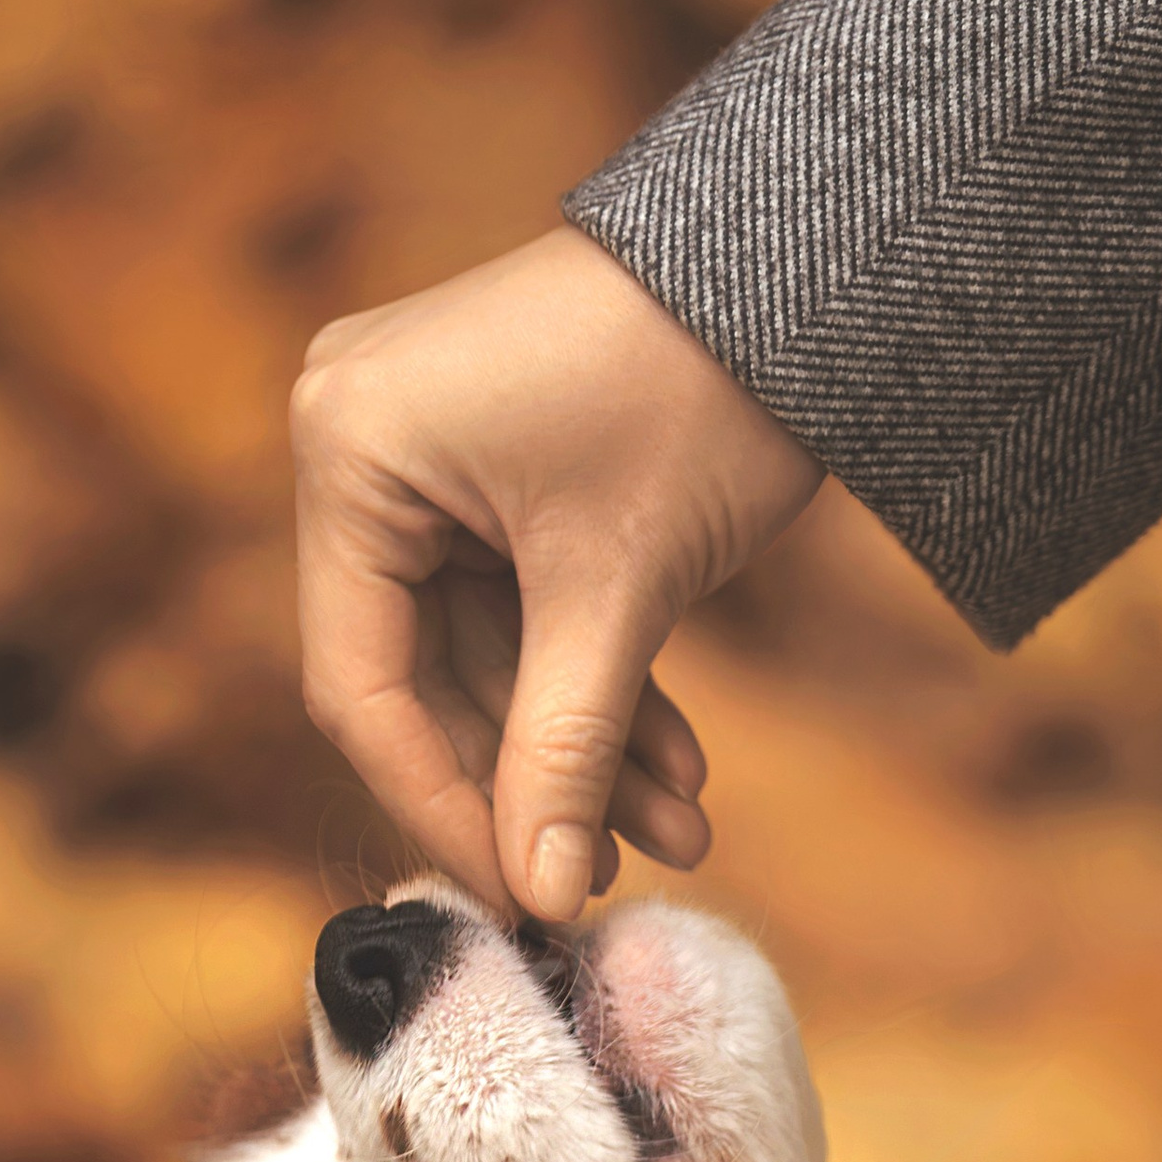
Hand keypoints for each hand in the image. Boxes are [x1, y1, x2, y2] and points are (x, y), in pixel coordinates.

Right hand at [292, 225, 821, 920]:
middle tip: (613, 878)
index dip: (444, 806)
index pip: (362, 683)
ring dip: (587, 743)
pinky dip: (603, 677)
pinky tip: (680, 767)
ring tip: (683, 832)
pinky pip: (529, 597)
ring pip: (493, 646)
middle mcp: (359, 439)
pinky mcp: (500, 457)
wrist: (814, 263)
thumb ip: (566, 745)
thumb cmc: (702, 390)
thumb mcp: (623, 588)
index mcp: (348, 451)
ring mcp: (428, 444)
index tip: (521, 898)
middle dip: (541, 778)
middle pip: (428, 671)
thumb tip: (538, 894)